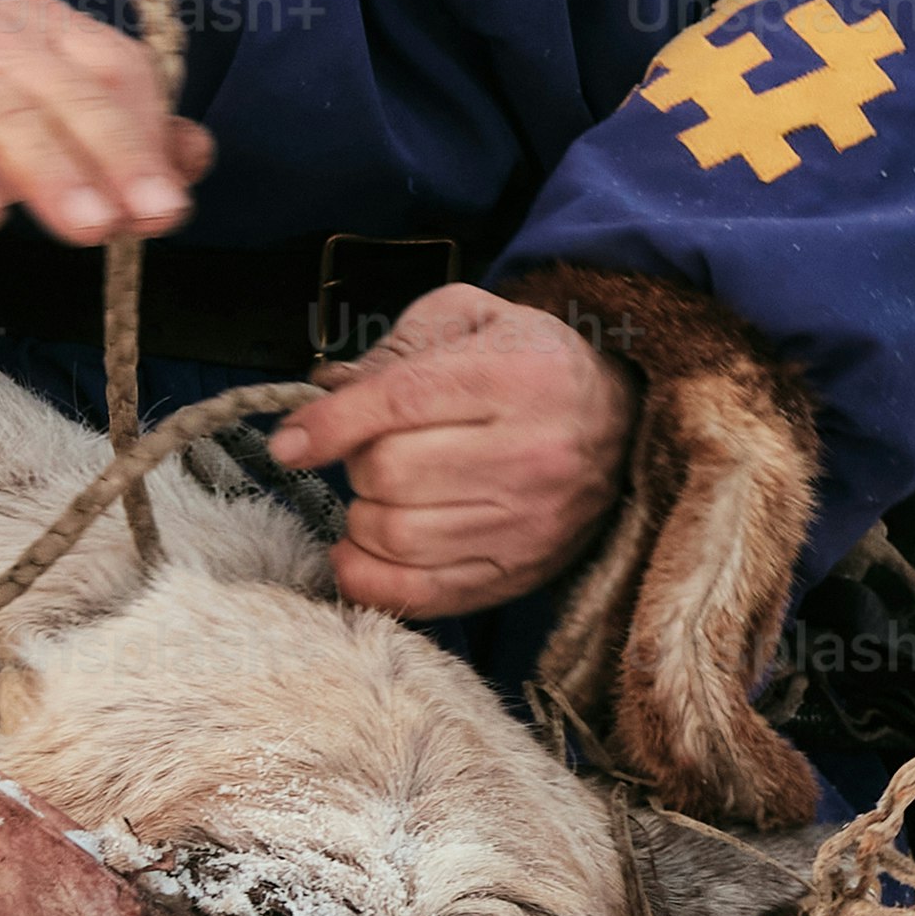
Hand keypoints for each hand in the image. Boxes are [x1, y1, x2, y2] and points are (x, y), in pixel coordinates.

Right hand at [0, 0, 209, 244]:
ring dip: (49, 169)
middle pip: (64, 91)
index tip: (168, 204)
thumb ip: (119, 133)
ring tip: (90, 226)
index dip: (145, 135)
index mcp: (41, 32)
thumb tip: (197, 155)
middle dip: (114, 154)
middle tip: (150, 218)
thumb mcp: (38, 110)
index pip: (113, 69)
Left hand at [267, 284, 639, 620]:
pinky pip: (423, 595)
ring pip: (398, 536)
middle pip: (392, 473)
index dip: (329, 425)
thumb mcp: (473, 320)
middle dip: (356, 464)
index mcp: (518, 375)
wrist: (625, 422)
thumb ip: (395, 347)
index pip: (401, 402)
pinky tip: (359, 550)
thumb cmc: (531, 363)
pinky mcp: (522, 572)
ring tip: (376, 497)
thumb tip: (323, 392)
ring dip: (361, 518)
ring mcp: (531, 521)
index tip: (289, 443)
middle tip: (369, 453)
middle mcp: (532, 452)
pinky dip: (370, 580)